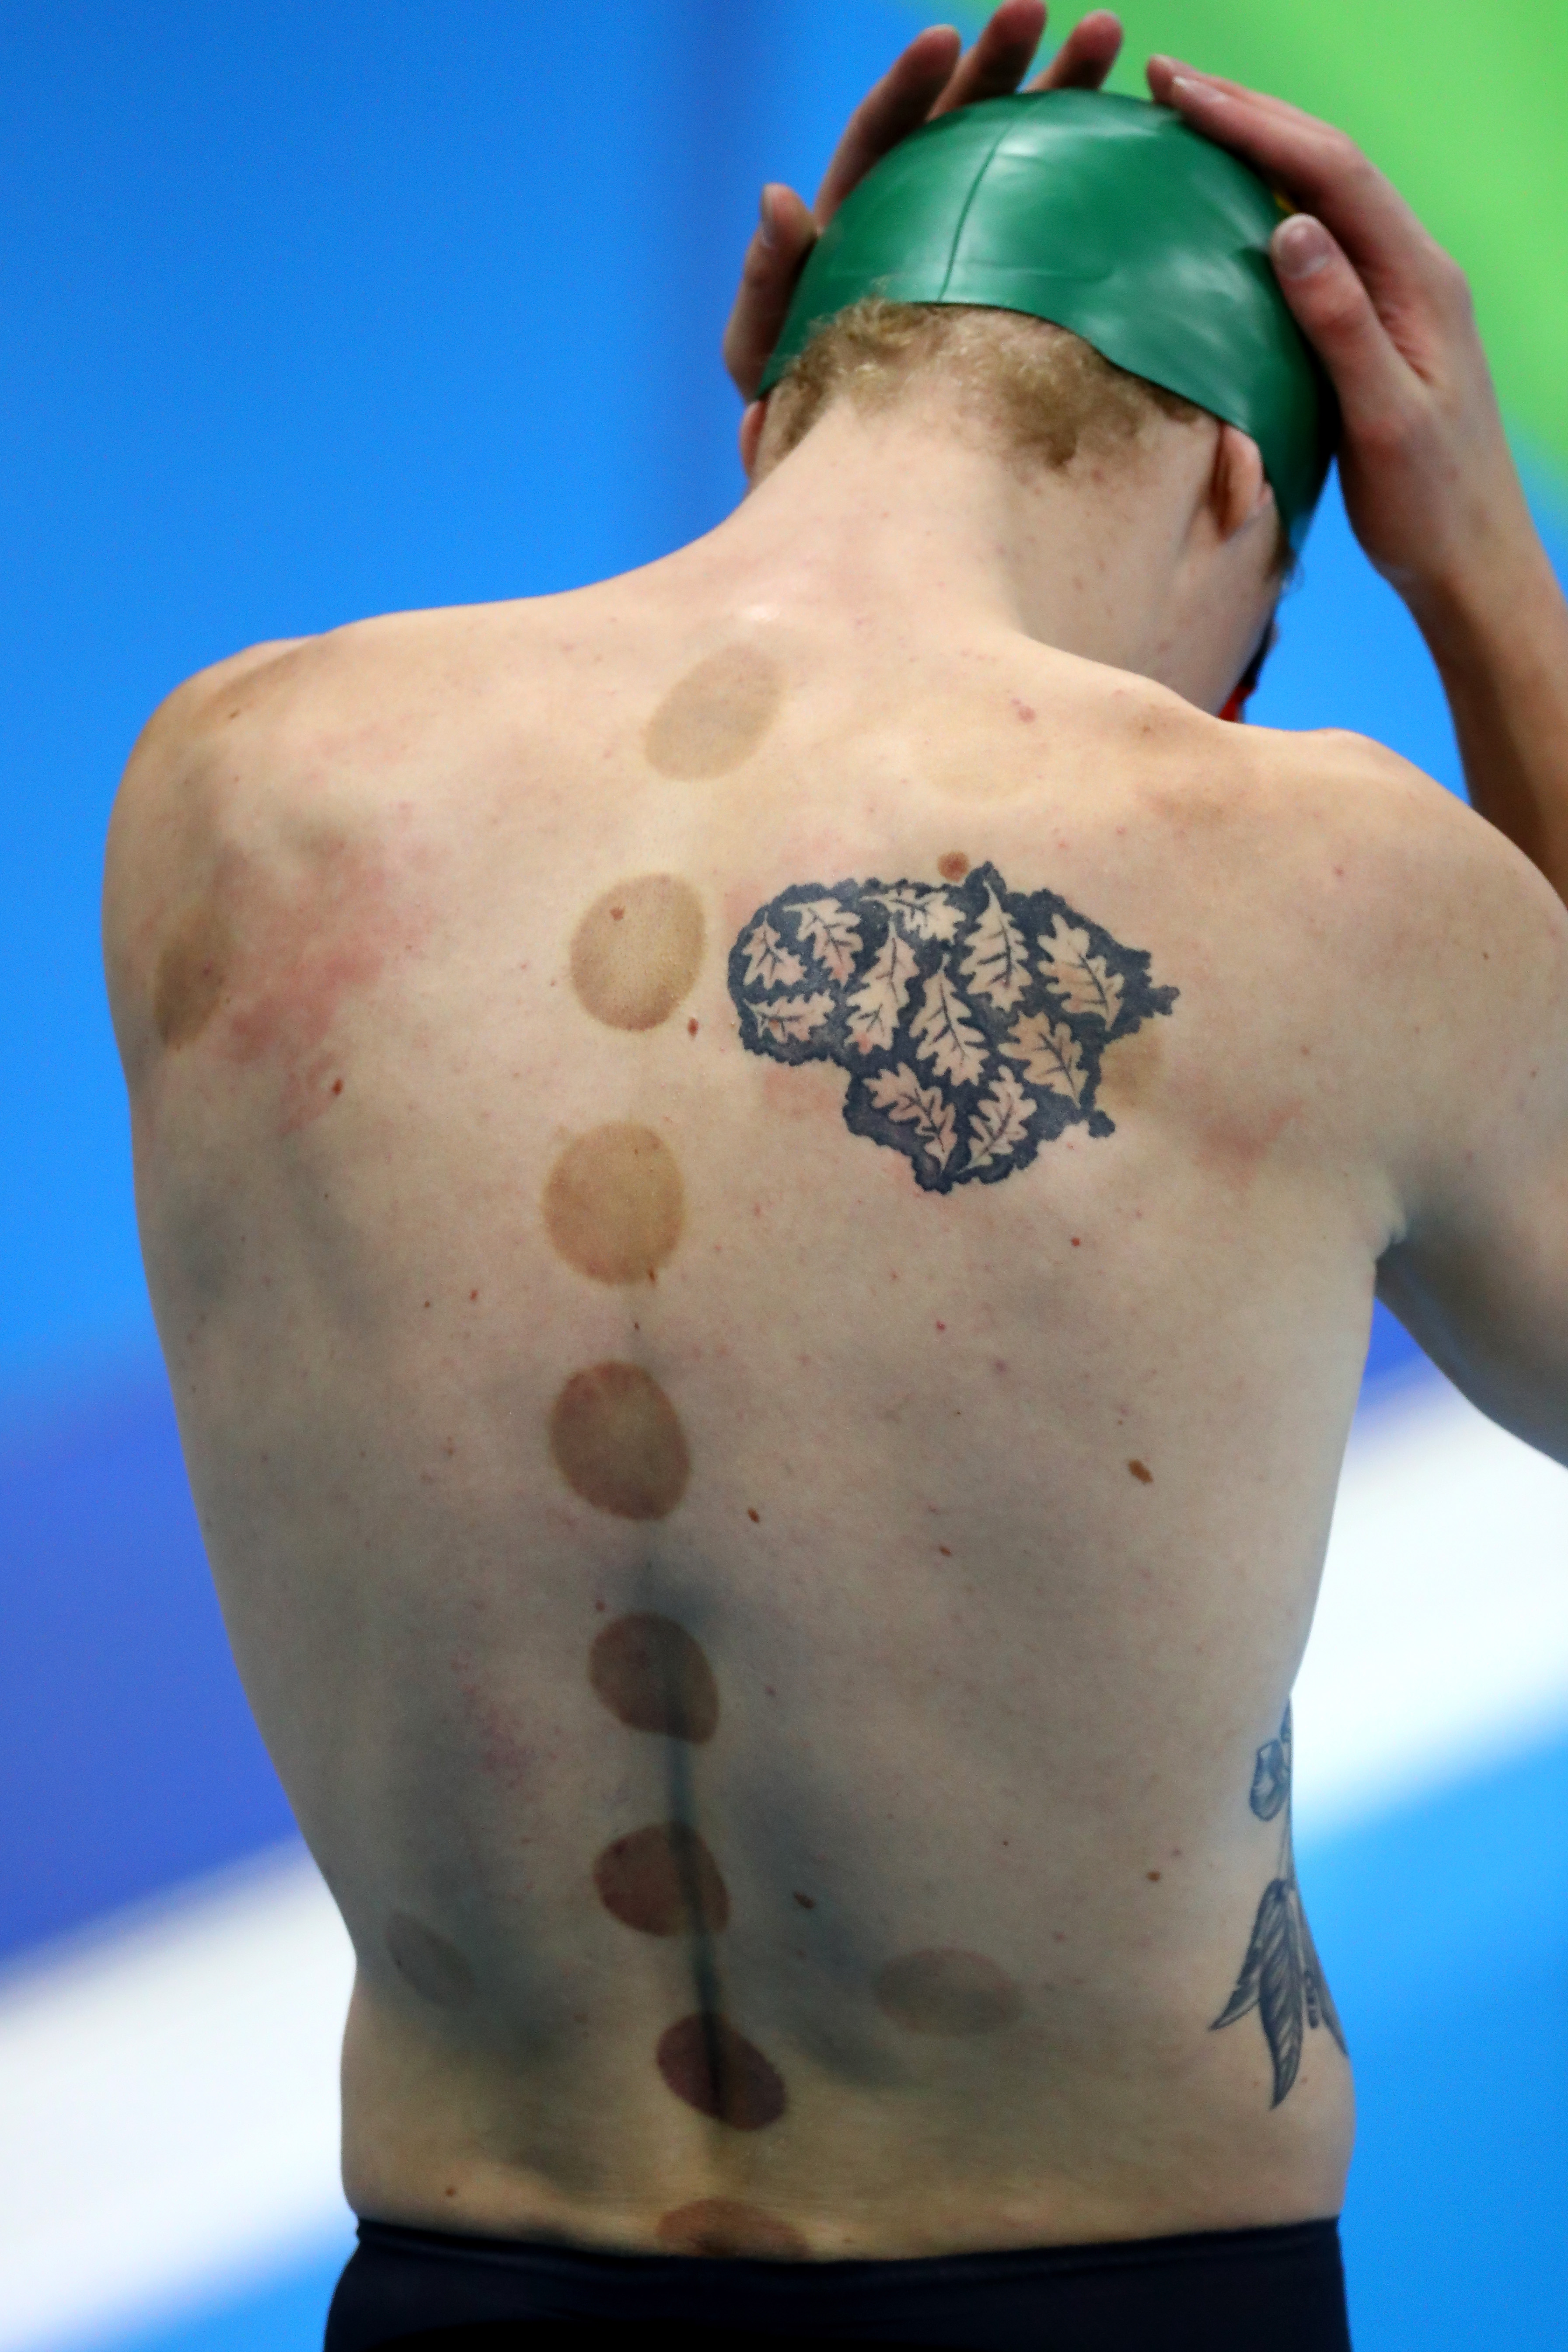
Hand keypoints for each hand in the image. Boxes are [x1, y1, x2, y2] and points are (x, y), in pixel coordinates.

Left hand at [723, 4, 1123, 403]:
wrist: (855, 483)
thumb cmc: (794, 417)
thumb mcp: (762, 353)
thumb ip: (764, 284)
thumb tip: (778, 197)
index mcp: (853, 222)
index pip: (881, 136)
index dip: (911, 86)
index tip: (947, 38)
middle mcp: (913, 218)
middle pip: (954, 121)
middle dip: (999, 62)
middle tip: (1044, 10)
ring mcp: (969, 249)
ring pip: (1014, 156)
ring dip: (1059, 92)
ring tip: (1108, 39)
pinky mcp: (1013, 290)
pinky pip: (1053, 224)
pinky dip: (1090, 179)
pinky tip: (1134, 141)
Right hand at [1145, 58, 1536, 618]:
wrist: (1470, 558)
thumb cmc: (1430, 503)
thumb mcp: (1385, 418)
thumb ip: (1341, 323)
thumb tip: (1290, 230)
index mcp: (1419, 281)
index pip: (1331, 175)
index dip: (1255, 125)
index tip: (1182, 94)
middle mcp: (1413, 270)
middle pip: (1327, 165)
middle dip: (1248, 114)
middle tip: (1166, 78)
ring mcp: (1396, 293)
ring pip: (1323, 195)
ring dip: (1257, 148)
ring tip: (1189, 119)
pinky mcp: (1376, 323)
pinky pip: (1321, 241)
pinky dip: (1269, 204)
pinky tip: (1231, 204)